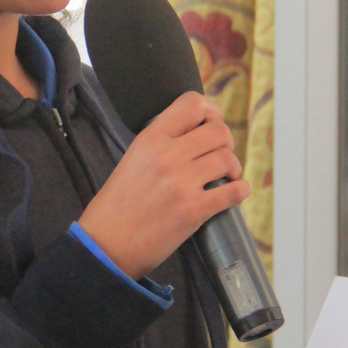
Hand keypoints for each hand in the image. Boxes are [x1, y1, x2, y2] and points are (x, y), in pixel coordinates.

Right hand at [79, 91, 249, 278]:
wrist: (107, 244)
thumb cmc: (117, 204)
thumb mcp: (132, 159)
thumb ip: (160, 143)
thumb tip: (194, 134)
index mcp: (150, 139)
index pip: (192, 103)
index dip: (210, 110)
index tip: (212, 123)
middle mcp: (167, 155)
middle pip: (219, 131)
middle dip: (226, 142)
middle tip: (221, 154)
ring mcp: (181, 183)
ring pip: (228, 159)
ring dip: (233, 167)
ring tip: (226, 176)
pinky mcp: (193, 210)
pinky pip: (232, 192)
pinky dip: (240, 190)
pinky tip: (236, 191)